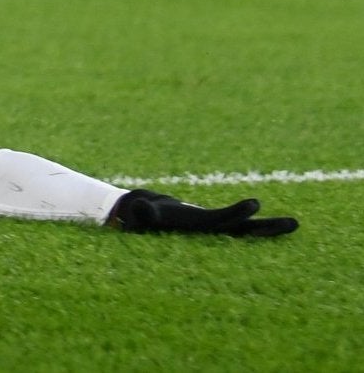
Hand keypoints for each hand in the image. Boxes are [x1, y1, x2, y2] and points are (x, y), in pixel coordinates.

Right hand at [109, 190, 295, 238]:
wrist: (144, 221)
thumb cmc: (140, 216)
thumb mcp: (140, 213)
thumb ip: (143, 212)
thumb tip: (141, 209)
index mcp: (196, 229)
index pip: (220, 221)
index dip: (237, 212)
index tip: (255, 202)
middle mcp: (211, 233)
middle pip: (244, 231)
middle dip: (267, 228)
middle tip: (294, 223)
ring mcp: (215, 229)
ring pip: (247, 230)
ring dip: (270, 228)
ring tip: (296, 224)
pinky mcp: (216, 225)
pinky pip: (241, 224)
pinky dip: (257, 222)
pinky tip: (273, 221)